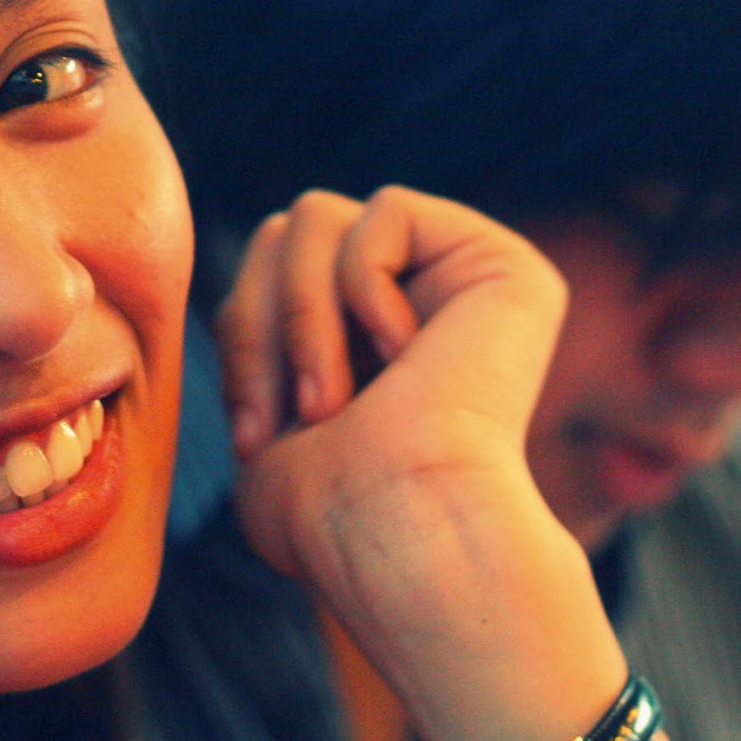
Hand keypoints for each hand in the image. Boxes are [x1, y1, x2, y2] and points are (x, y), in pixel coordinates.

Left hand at [219, 187, 583, 687]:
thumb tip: (249, 292)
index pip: (261, 272)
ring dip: (300, 312)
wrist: (395, 530)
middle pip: (284, 230)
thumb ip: (265, 342)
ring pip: (318, 215)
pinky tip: (406, 355)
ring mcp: (462, 280)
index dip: (239, 337)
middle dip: (259, 318)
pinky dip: (365, 284)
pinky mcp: (502, 263)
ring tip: (332, 397)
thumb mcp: (264, 413)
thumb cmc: (325, 512)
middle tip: (293, 410)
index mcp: (365, 340)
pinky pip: (386, 210)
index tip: (255, 435)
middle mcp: (418, 301)